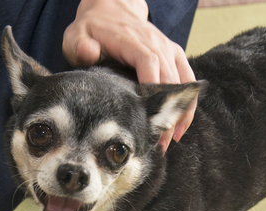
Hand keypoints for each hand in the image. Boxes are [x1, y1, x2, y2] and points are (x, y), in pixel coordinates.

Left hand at [63, 0, 196, 152]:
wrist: (111, 9)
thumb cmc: (92, 28)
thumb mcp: (77, 35)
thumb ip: (80, 45)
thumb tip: (88, 52)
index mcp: (133, 40)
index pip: (149, 63)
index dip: (153, 91)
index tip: (150, 119)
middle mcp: (155, 43)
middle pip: (169, 79)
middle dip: (167, 112)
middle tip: (159, 143)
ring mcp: (167, 48)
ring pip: (184, 81)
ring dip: (181, 111)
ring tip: (171, 139)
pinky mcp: (173, 54)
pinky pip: (187, 79)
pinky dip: (188, 103)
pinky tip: (179, 126)